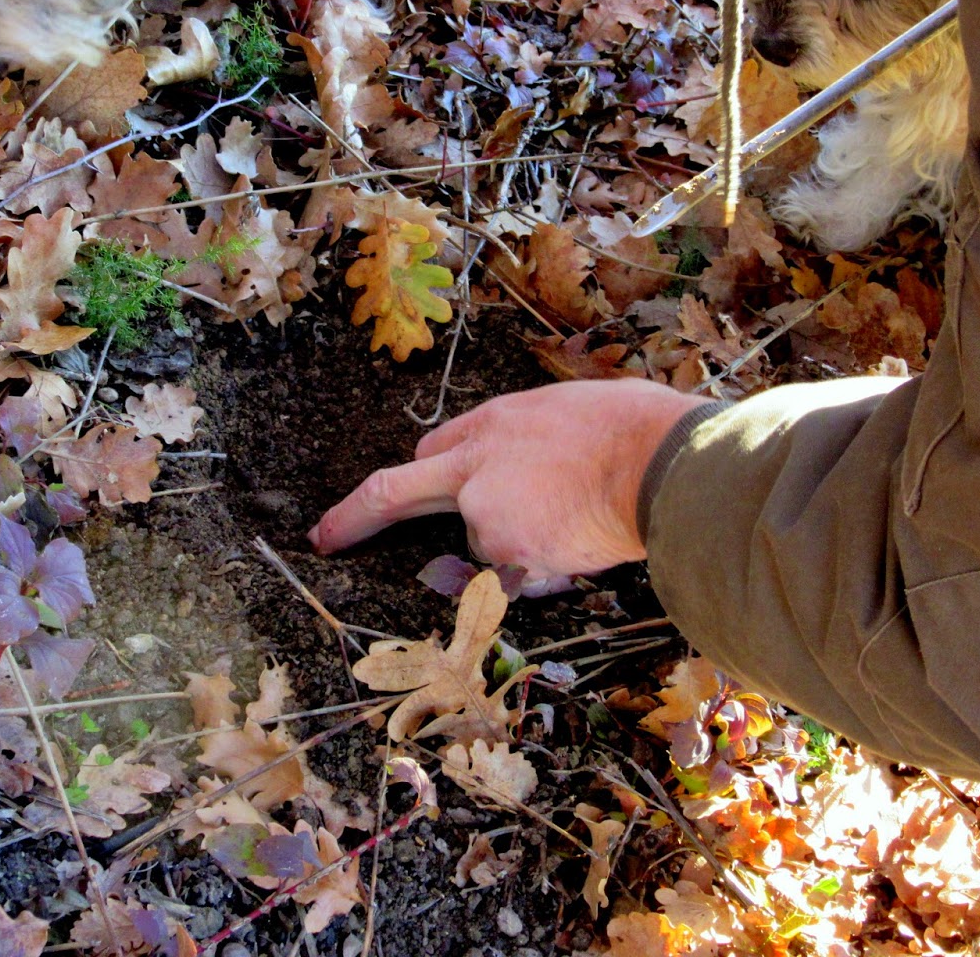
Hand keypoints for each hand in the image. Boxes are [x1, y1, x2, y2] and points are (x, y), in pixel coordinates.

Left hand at [309, 380, 704, 588]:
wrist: (658, 465)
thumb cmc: (633, 429)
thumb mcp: (569, 406)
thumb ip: (530, 439)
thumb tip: (532, 463)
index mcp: (493, 422)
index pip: (433, 452)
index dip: (426, 477)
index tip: (396, 495)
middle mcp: (474, 467)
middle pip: (393, 493)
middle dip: (351, 518)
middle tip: (321, 538)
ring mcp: (484, 515)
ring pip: (485, 545)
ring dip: (518, 545)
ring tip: (576, 522)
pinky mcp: (506, 556)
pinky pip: (518, 573)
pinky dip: (543, 568)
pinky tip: (580, 543)